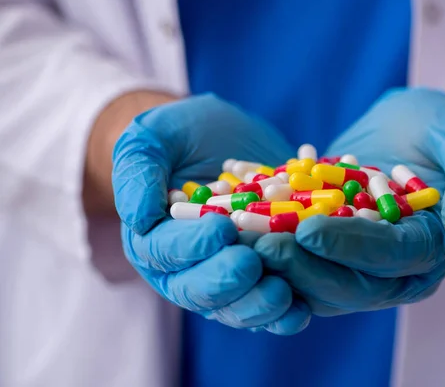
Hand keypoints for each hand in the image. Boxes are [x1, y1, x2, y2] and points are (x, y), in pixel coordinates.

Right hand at [112, 94, 310, 333]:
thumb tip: (139, 219)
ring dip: (259, 305)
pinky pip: (268, 305)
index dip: (191, 245)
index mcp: (153, 239)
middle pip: (199, 290)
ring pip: (236, 306)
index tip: (222, 229)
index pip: (165, 252)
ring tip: (283, 292)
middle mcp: (186, 267)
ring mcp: (224, 276)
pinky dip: (285, 310)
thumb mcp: (151, 138)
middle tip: (252, 264)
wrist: (224, 138)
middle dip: (227, 281)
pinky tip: (304, 305)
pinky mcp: (259, 276)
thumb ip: (138, 173)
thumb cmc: (179, 136)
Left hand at [254, 88, 444, 315]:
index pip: (391, 257)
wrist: (415, 131)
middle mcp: (393, 268)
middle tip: (258, 244)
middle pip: (348, 281)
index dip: (351, 247)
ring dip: (275, 262)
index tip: (309, 230)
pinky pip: (295, 252)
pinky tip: (232, 223)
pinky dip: (265, 240)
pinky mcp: (327, 246)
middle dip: (302, 265)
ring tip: (236, 239)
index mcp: (431, 249)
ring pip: (315, 276)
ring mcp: (356, 261)